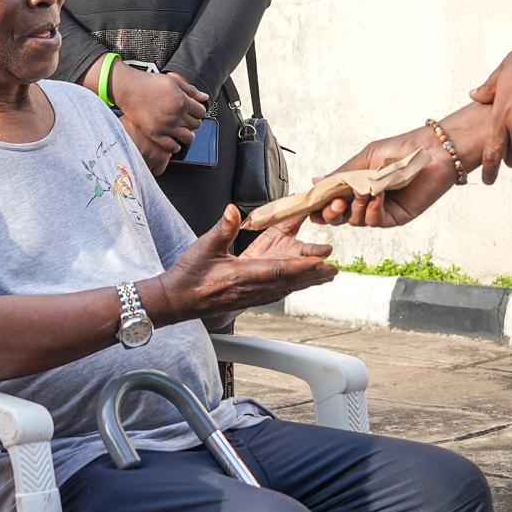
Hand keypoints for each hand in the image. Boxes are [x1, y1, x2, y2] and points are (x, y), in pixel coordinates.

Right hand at [113, 64, 207, 174]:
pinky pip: (172, 146)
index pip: (201, 112)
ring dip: (188, 135)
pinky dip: (176, 146)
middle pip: (196, 125)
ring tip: (183, 130)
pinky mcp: (155, 134)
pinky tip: (175, 141)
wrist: (129, 89)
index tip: (195, 111)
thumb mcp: (173, 81)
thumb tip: (205, 97)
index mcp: (181, 101)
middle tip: (188, 119)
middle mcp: (175, 115)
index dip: (199, 111)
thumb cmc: (149, 83)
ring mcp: (165, 126)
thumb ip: (191, 90)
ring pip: (188, 138)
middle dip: (194, 121)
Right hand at [152, 206, 335, 322]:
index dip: (300, 266)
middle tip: (334, 270)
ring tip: (327, 276)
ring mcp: (250, 295)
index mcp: (242, 276)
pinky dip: (292, 285)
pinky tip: (301, 282)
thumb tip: (234, 210)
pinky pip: (276, 291)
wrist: (176, 301)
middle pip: (288, 282)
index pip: (277, 270)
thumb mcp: (203, 248)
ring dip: (307, 281)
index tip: (319, 261)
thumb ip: (222, 229)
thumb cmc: (188, 276)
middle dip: (313, 276)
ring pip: (285, 287)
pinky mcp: (248, 297)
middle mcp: (251, 289)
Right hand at [314, 109, 503, 226]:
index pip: (331, 200)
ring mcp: (380, 210)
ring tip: (361, 192)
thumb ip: (341, 174)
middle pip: (340, 217)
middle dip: (331, 214)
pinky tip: (376, 197)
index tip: (309, 207)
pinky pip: (376, 221)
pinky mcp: (396, 216)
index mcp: (355, 185)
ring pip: (356, 220)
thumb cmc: (399, 148)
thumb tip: (315, 181)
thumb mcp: (364, 159)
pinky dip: (372, 211)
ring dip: (354, 209)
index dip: (319, 206)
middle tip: (332, 205)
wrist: (431, 150)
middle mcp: (366, 200)